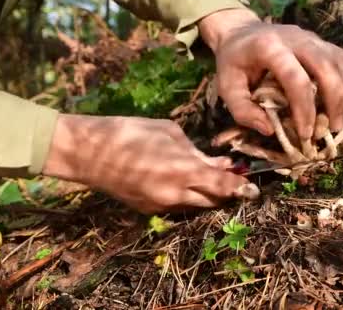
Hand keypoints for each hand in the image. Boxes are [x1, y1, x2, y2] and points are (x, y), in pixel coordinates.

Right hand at [42, 114, 256, 213]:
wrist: (88, 153)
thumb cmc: (130, 132)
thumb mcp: (169, 133)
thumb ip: (195, 151)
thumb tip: (215, 162)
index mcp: (182, 170)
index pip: (223, 185)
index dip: (241, 188)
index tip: (254, 190)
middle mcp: (175, 194)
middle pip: (213, 200)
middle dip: (227, 191)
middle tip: (236, 179)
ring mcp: (161, 205)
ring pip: (196, 205)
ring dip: (207, 194)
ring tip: (211, 177)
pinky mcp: (148, 210)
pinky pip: (178, 206)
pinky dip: (188, 196)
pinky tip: (185, 181)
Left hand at [199, 9, 342, 139]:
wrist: (241, 30)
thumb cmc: (234, 63)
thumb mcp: (227, 86)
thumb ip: (243, 110)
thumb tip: (270, 130)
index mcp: (270, 48)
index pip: (295, 79)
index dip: (304, 109)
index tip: (306, 134)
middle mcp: (297, 39)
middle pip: (326, 67)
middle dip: (334, 100)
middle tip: (335, 127)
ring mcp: (313, 38)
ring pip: (340, 61)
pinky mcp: (322, 43)